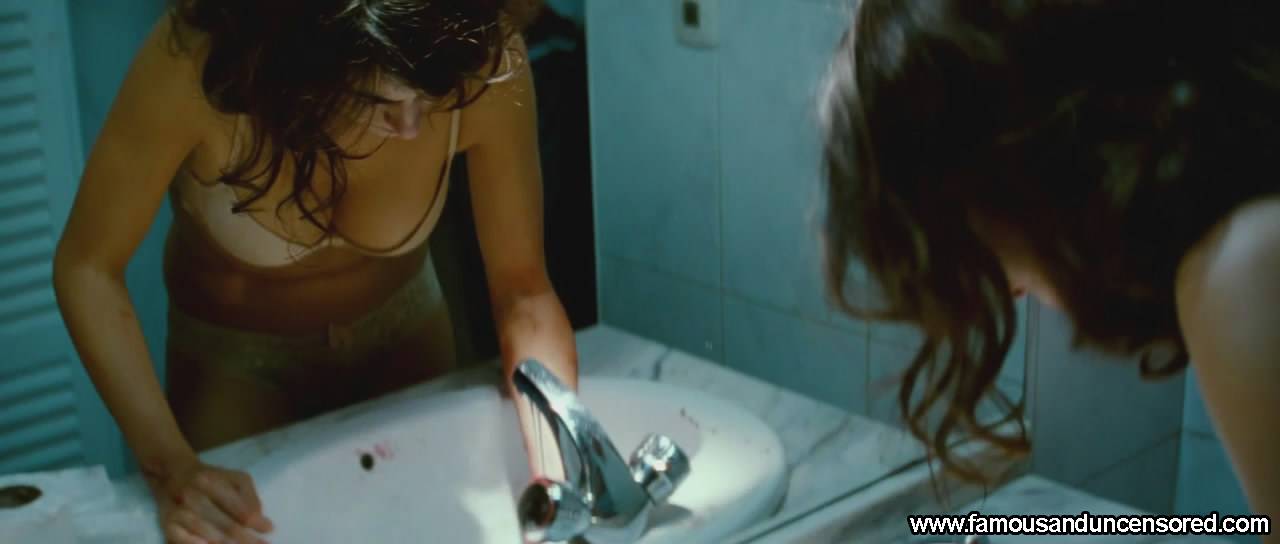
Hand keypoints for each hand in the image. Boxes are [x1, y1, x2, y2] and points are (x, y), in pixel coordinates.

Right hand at [146, 458, 273, 543]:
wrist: (173, 473)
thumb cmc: (212, 478)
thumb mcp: (237, 479)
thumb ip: (251, 498)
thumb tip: (261, 522)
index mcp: (211, 481)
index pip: (236, 505)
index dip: (254, 521)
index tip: (269, 530)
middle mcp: (192, 495)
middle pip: (222, 522)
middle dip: (244, 538)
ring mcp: (177, 509)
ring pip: (203, 531)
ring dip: (224, 543)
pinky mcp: (166, 522)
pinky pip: (178, 537)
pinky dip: (192, 542)